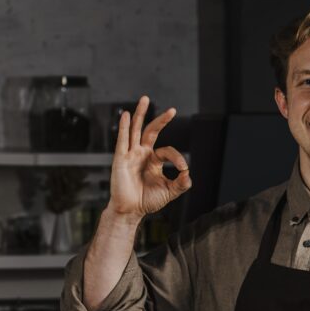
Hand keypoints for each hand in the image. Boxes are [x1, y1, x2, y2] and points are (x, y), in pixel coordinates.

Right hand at [107, 96, 190, 219]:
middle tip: (172, 110)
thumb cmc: (147, 201)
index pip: (167, 151)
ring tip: (145, 99)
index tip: (183, 169)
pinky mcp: (120, 159)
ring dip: (140, 114)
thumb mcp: (170, 192)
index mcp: (153, 161)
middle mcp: (142, 155)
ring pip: (136, 130)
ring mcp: (131, 155)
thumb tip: (188, 173)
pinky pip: (122, 141)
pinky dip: (124, 128)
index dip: (177, 158)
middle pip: (151, 131)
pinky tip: (127, 116)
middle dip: (161, 120)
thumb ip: (181, 183)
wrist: (131, 211)